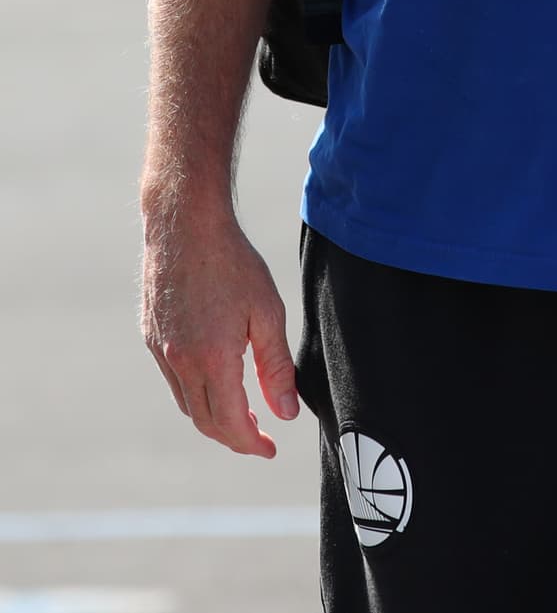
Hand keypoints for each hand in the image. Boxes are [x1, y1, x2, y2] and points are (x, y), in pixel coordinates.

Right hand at [140, 207, 298, 457]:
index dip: (252, 443)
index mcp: (212, 360)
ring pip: (187, 404)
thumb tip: (286, 414)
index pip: (232, 424)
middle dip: (234, 437)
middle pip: (206, 422)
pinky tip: (216, 377)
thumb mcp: (268, 312)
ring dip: (214, 417)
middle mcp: (180, 362)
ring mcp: (160, 351)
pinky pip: (173, 380)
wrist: (184, 225)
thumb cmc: (233, 263)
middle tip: (260, 435)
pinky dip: (196, 392)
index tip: (271, 449)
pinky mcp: (151, 336)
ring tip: (243, 411)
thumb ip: (276, 367)